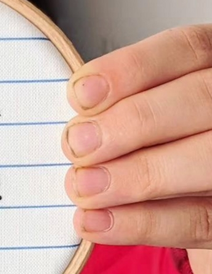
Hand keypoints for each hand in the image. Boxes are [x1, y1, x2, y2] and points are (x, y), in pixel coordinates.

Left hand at [62, 25, 211, 273]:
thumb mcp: (147, 109)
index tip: (81, 94)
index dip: (132, 68)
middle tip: (77, 145)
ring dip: (136, 176)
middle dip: (131, 123)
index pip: (186, 50)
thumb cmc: (162, 142)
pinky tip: (98, 222)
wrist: (196, 196)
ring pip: (205, 160)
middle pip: (198, 101)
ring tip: (83, 186)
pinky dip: (144, 224)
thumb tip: (75, 125)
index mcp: (211, 67)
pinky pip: (199, 220)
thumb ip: (121, 106)